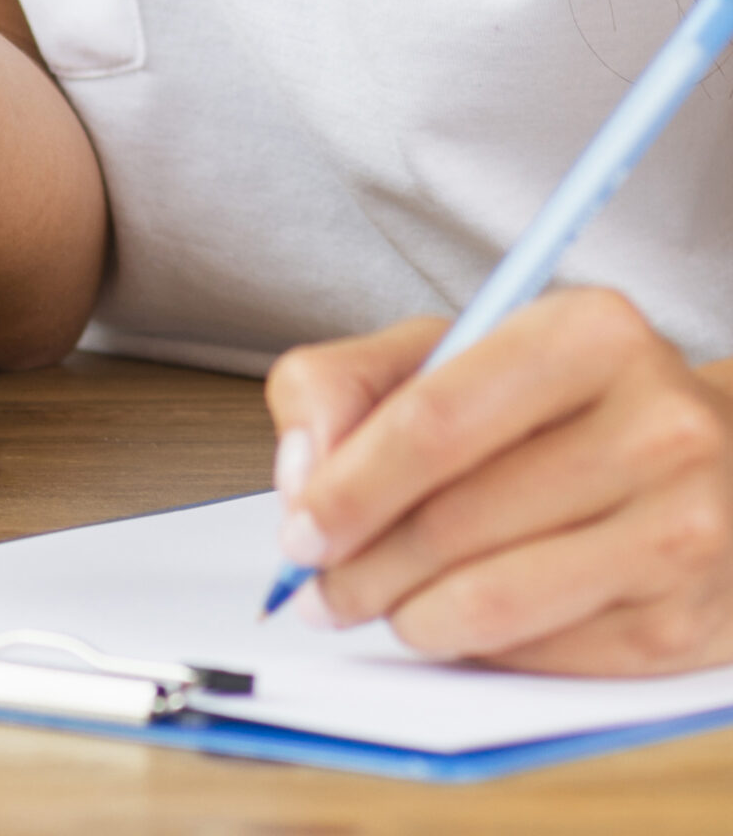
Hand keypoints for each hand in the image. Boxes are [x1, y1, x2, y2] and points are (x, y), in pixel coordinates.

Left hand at [266, 290, 732, 673]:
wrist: (723, 463)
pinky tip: (455, 619)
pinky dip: (475, 646)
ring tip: (375, 604)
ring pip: (494, 600)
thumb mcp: (448, 349)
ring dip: (408, 616)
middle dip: (362, 566)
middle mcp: (656, 427)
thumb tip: (301, 475)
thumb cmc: (563, 403)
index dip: (348, 487)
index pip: (433, 422)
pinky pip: (543, 654)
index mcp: (587, 334)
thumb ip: (342, 383)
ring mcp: (684, 530)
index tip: (298, 533)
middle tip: (318, 586)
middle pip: (455, 519)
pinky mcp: (688, 624)